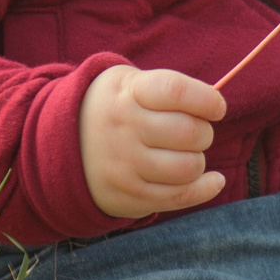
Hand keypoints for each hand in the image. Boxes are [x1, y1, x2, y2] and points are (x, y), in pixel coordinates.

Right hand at [79, 64, 227, 219]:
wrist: (62, 147)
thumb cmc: (115, 108)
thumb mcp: (128, 83)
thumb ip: (169, 89)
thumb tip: (215, 106)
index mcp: (127, 93)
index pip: (176, 91)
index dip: (206, 99)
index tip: (216, 107)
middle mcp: (124, 128)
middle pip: (189, 132)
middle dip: (204, 132)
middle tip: (195, 131)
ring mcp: (125, 165)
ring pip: (189, 167)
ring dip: (199, 160)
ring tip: (187, 153)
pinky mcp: (130, 195)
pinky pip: (180, 196)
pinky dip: (205, 188)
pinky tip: (213, 180)